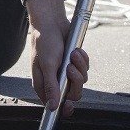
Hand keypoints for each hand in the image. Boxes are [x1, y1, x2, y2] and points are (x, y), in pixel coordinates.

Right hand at [25, 0, 89, 116]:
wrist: (52, 21)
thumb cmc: (44, 42)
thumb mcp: (47, 65)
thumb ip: (51, 87)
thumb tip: (52, 107)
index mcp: (44, 84)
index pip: (55, 104)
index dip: (64, 107)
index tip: (70, 106)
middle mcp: (55, 80)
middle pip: (73, 93)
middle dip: (75, 80)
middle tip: (70, 67)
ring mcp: (65, 71)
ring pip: (81, 80)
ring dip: (80, 66)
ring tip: (72, 54)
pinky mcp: (74, 63)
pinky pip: (85, 68)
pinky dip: (83, 59)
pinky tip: (75, 50)